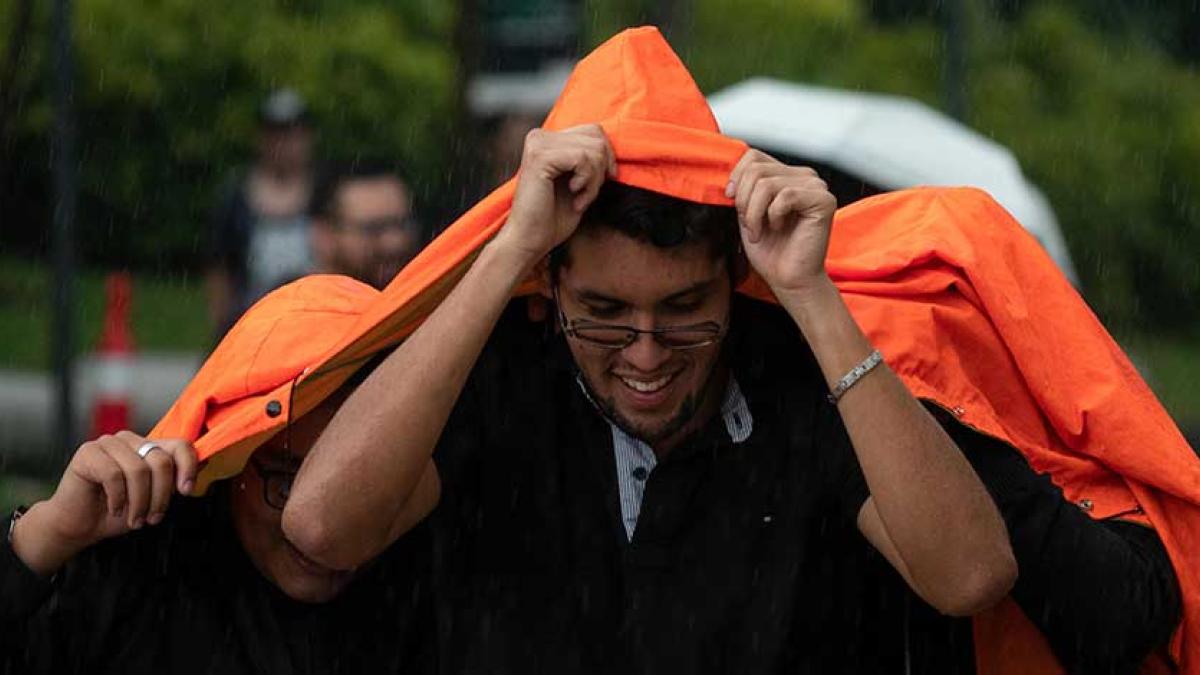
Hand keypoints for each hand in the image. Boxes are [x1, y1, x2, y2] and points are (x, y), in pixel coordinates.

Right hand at [37, 432, 198, 550]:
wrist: (80, 525)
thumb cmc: (120, 510)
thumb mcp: (155, 497)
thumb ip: (175, 479)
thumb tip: (207, 462)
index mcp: (150, 446)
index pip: (181, 445)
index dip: (188, 467)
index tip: (186, 492)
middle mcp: (131, 439)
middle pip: (161, 461)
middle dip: (161, 496)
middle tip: (152, 518)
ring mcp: (108, 443)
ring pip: (138, 470)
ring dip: (140, 502)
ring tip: (135, 520)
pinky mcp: (88, 453)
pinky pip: (113, 475)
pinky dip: (118, 498)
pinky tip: (114, 509)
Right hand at [494, 125, 616, 262]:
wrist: (531, 240)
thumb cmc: (554, 218)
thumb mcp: (579, 181)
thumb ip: (590, 160)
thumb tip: (614, 148)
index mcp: (548, 139)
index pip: (594, 131)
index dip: (606, 157)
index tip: (600, 183)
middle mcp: (540, 136)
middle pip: (597, 137)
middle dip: (601, 170)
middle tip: (586, 194)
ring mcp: (538, 144)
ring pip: (593, 149)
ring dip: (594, 180)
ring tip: (579, 199)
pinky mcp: (540, 157)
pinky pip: (583, 159)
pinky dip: (587, 183)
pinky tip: (574, 198)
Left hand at [726, 150, 837, 293]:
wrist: (788, 279)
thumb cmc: (771, 250)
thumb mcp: (746, 212)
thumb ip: (742, 189)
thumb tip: (726, 173)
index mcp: (786, 175)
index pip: (753, 156)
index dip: (736, 177)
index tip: (731, 200)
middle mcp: (803, 177)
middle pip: (757, 169)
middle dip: (743, 200)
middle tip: (749, 224)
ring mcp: (816, 187)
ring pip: (767, 183)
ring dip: (755, 212)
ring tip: (760, 230)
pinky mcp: (823, 201)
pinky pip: (785, 196)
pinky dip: (773, 216)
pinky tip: (778, 228)